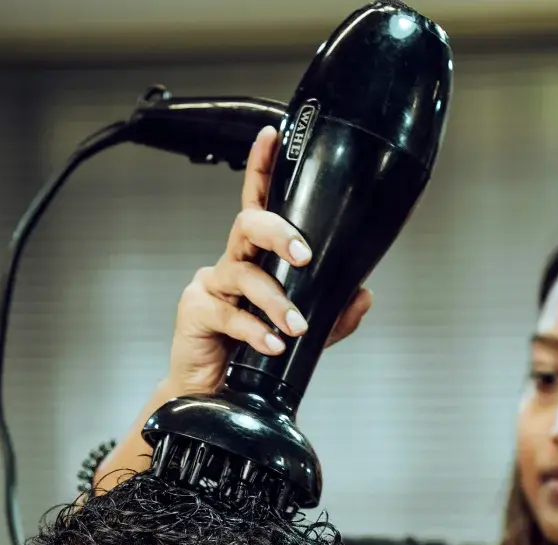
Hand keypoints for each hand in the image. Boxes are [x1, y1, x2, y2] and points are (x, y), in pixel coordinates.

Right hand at [167, 125, 372, 395]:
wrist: (214, 396)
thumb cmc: (249, 357)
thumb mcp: (300, 335)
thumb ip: (332, 316)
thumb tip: (363, 295)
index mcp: (255, 259)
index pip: (258, 204)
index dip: (263, 168)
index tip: (272, 136)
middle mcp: (231, 263)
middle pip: (248, 225)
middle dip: (279, 232)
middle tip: (304, 254)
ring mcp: (210, 286)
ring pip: (244, 274)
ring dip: (275, 300)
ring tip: (295, 327)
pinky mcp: (194, 311)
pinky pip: (229, 314)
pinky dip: (255, 330)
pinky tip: (272, 344)